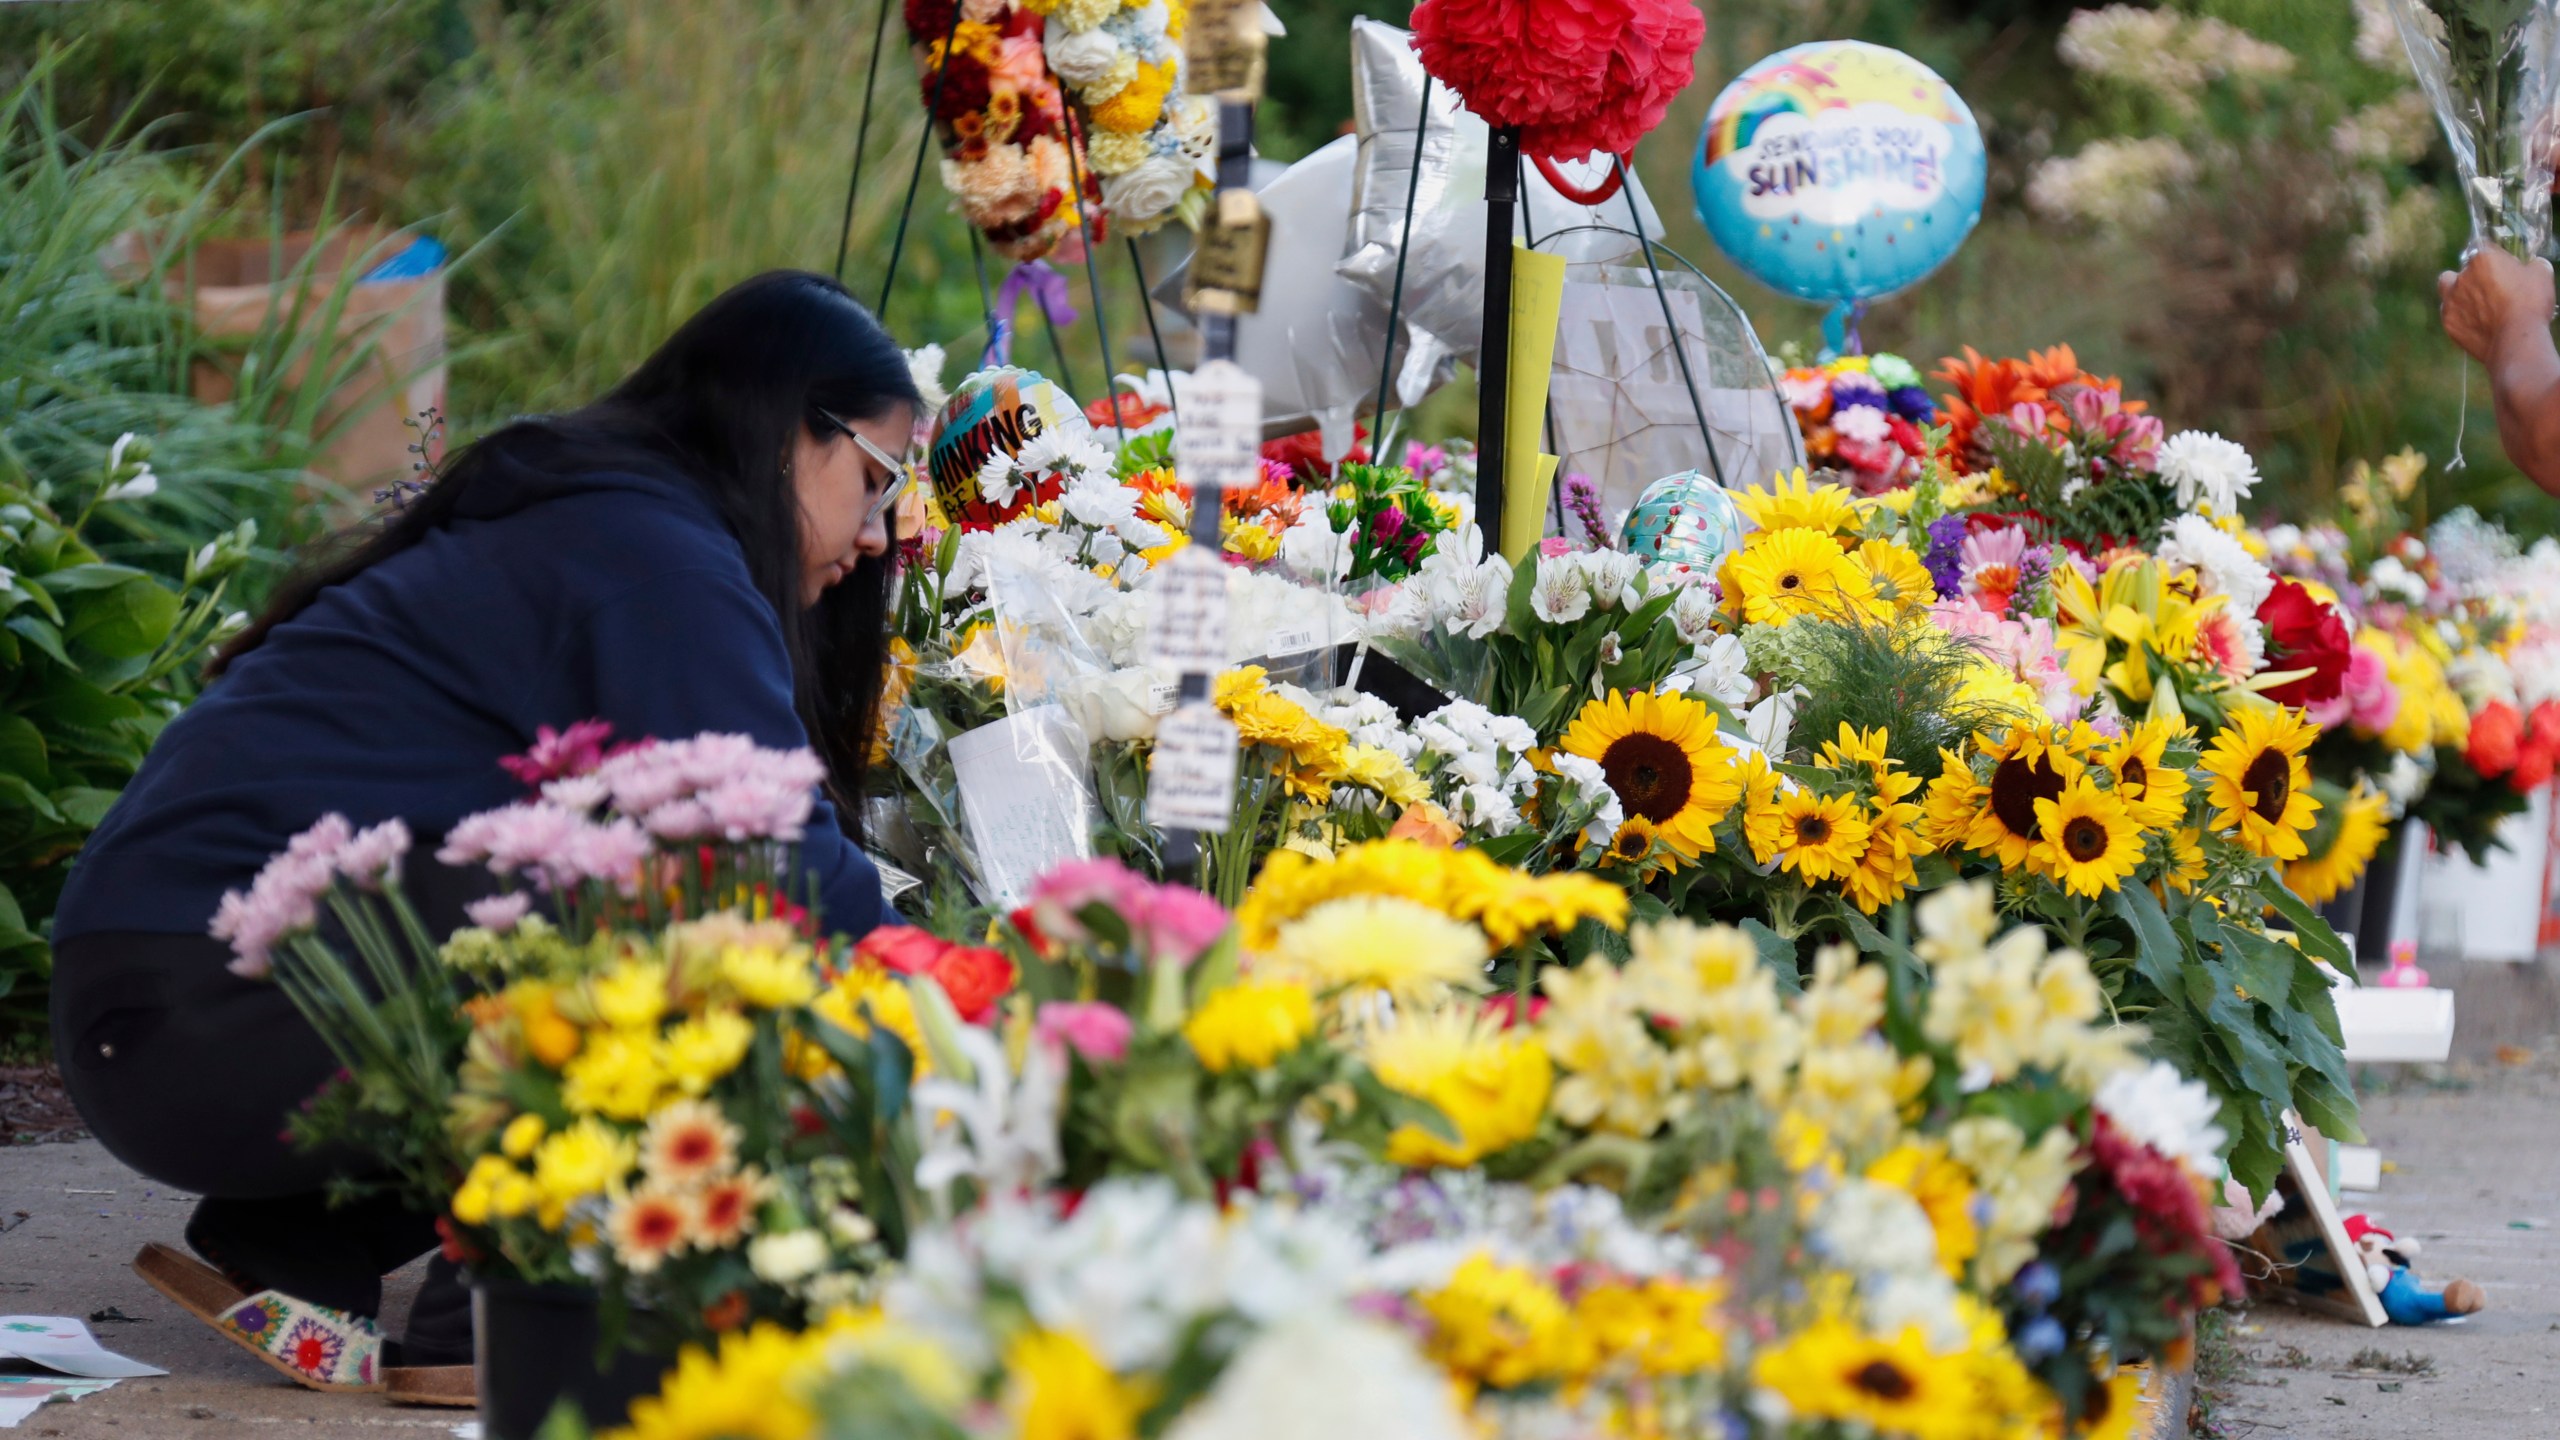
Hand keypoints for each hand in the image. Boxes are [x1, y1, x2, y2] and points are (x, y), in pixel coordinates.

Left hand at [2440, 249, 2556, 365]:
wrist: (2515, 339)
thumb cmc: (2530, 303)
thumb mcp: (2541, 275)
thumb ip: (2533, 265)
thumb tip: (2532, 265)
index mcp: (2482, 259)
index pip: (2484, 248)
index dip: (2496, 258)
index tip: (2505, 268)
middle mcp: (2461, 277)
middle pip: (2462, 270)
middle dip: (2473, 276)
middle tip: (2489, 288)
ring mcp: (2450, 301)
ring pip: (2447, 291)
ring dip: (2459, 295)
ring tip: (2477, 306)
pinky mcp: (2448, 322)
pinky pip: (2450, 315)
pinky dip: (2460, 317)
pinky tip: (2475, 324)